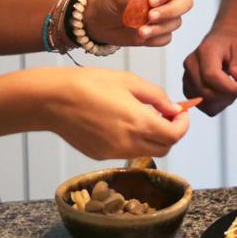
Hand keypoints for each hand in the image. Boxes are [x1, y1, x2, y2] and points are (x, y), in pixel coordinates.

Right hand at [30, 66, 189, 159]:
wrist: (52, 100)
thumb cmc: (90, 84)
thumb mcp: (129, 81)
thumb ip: (156, 97)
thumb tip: (173, 109)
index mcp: (139, 123)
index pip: (174, 135)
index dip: (183, 124)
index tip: (181, 112)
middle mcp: (128, 143)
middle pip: (164, 148)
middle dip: (171, 133)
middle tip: (166, 115)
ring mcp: (113, 153)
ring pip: (145, 152)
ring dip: (152, 137)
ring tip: (141, 115)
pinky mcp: (100, 156)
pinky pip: (126, 151)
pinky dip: (133, 141)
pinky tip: (121, 122)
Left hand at [84, 0, 192, 47]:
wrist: (100, 22)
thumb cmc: (109, 1)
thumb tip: (147, 5)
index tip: (151, 1)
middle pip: (185, 2)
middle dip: (170, 11)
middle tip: (150, 16)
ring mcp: (164, 16)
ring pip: (176, 22)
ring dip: (159, 28)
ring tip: (140, 31)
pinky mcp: (159, 32)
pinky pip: (166, 38)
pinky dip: (154, 38)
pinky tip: (140, 36)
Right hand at [182, 27, 236, 115]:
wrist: (221, 44)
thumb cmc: (232, 46)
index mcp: (205, 51)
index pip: (211, 75)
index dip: (229, 87)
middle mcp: (191, 64)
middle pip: (206, 92)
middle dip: (228, 95)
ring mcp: (187, 78)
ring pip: (204, 102)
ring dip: (223, 101)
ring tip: (232, 88)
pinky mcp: (188, 89)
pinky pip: (203, 106)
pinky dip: (217, 104)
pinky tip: (224, 93)